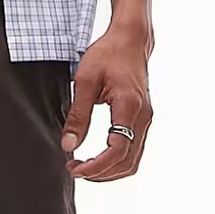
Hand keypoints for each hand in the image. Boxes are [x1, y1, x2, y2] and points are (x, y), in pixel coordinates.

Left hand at [62, 25, 151, 179]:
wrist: (130, 41)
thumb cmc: (108, 54)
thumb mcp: (85, 80)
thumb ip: (78, 115)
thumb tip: (68, 145)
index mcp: (129, 106)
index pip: (117, 150)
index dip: (96, 166)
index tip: (75, 168)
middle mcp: (143, 116)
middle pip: (128, 161)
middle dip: (101, 173)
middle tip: (75, 169)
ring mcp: (146, 119)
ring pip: (133, 160)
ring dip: (109, 170)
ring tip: (84, 167)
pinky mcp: (143, 119)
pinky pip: (134, 150)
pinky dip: (117, 161)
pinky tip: (98, 159)